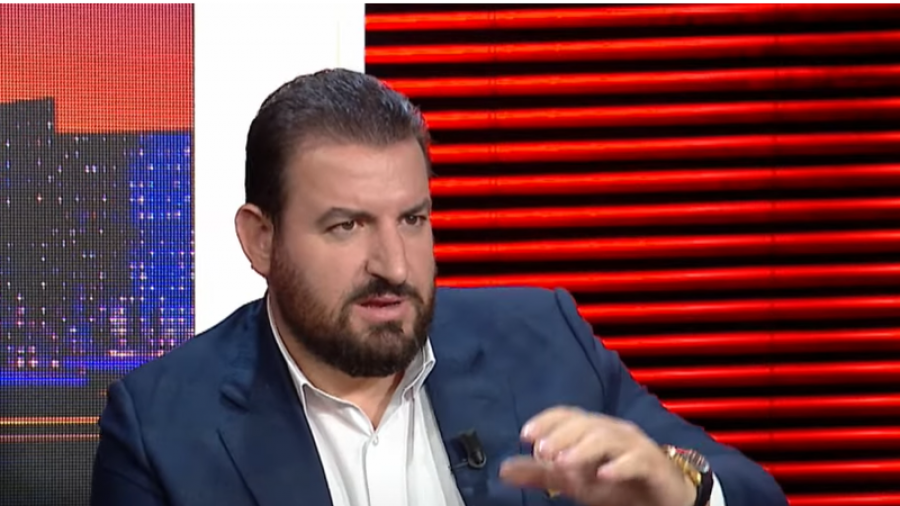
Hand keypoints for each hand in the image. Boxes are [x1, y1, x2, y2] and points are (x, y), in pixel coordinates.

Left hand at [499, 406, 695, 505]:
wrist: (664, 498)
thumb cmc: (618, 484)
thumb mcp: (574, 481)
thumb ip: (541, 475)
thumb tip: (503, 469)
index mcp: (594, 430)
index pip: (568, 415)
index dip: (546, 420)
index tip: (525, 434)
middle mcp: (614, 431)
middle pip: (586, 424)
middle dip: (561, 436)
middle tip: (541, 452)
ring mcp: (635, 446)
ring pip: (608, 438)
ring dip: (584, 450)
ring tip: (564, 464)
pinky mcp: (653, 466)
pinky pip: (637, 460)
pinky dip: (619, 466)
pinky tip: (603, 475)